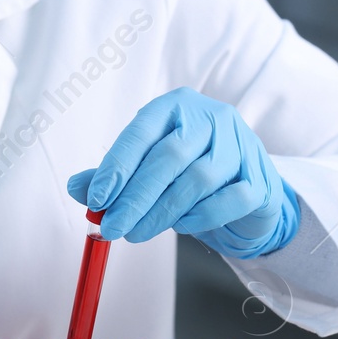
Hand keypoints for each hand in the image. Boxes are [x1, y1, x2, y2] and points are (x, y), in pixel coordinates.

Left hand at [67, 87, 298, 258]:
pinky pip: (229, 199)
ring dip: (163, 212)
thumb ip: (114, 175)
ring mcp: (242, 145)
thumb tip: (77, 187)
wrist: (246, 186)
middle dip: (136, 198)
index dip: (117, 167)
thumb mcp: (149, 165)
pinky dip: (200, 216)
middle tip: (113, 228)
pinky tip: (181, 226)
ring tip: (138, 232)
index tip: (97, 200)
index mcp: (177, 105)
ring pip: (198, 179)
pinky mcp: (260, 177)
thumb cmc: (188, 171)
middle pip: (169, 157)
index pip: (142, 132)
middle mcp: (212, 117)